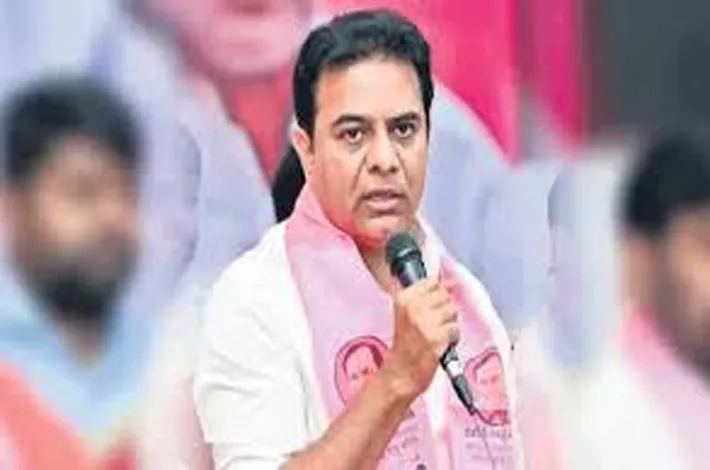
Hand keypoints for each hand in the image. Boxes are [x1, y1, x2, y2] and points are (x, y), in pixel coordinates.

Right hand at [382, 278, 458, 399]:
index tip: (430, 309)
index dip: (437, 295)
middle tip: (432, 326)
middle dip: (444, 311)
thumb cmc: (406, 345)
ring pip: (453, 311)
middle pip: (445, 296)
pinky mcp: (436, 338)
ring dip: (449, 325)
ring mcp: (424, 322)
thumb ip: (428, 296)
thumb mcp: (408, 314)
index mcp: (403, 298)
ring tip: (436, 335)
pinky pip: (456, 329)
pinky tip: (440, 345)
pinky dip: (452, 338)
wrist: (400, 373)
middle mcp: (412, 307)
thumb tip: (452, 283)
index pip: (432, 282)